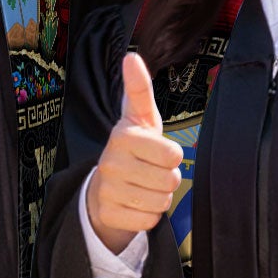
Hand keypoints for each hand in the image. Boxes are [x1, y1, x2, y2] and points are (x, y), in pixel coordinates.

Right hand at [85, 52, 183, 253]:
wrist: (104, 187)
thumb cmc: (133, 148)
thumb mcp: (140, 118)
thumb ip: (139, 89)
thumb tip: (131, 56)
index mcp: (122, 136)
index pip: (172, 154)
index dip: (172, 156)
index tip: (158, 151)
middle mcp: (111, 162)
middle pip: (169, 180)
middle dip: (167, 179)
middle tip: (151, 172)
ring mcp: (107, 189)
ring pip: (160, 202)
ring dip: (159, 197)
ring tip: (143, 187)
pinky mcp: (108, 214)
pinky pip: (148, 220)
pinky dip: (148, 216)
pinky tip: (135, 204)